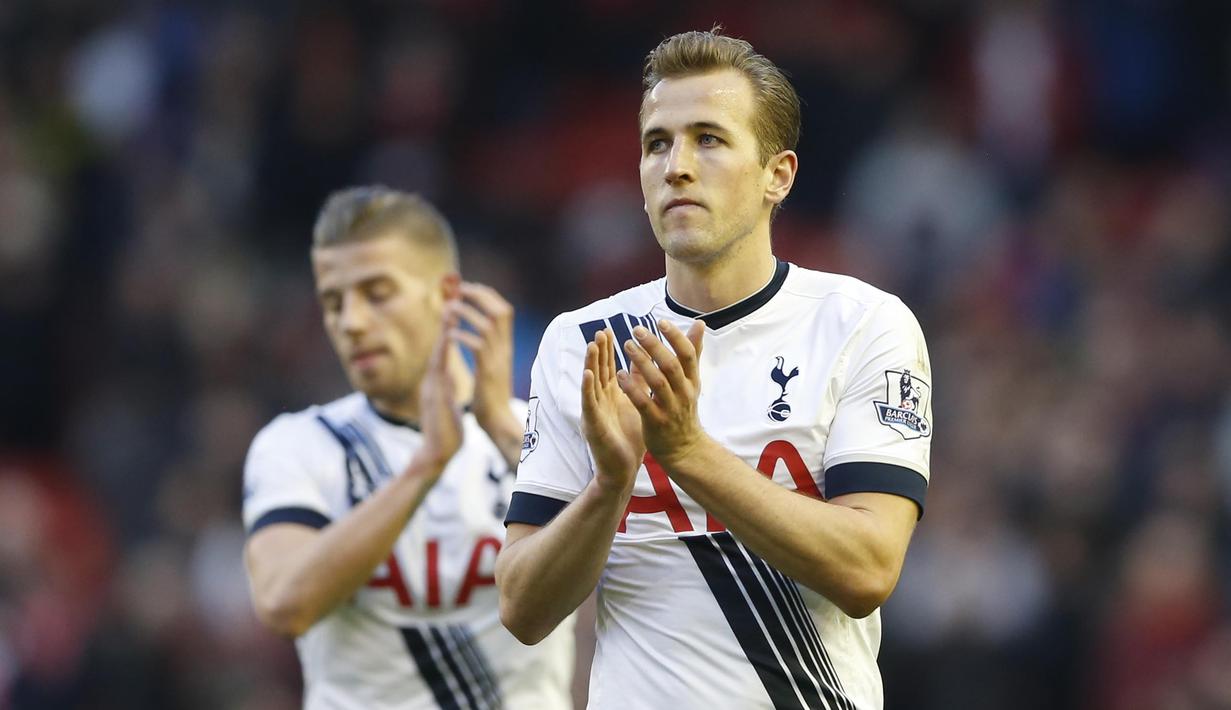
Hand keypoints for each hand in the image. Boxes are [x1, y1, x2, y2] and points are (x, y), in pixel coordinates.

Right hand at [414, 279, 463, 475]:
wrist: (436, 455)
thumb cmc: (444, 432)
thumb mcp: (447, 404)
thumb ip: (447, 389)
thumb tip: (449, 377)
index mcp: (437, 380)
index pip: (444, 346)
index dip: (449, 325)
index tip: (455, 302)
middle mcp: (432, 379)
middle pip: (439, 343)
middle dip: (444, 318)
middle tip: (450, 294)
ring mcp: (431, 387)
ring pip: (437, 353)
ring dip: (443, 331)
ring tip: (450, 308)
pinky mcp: (434, 398)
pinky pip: (439, 372)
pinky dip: (442, 355)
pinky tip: (448, 340)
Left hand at [451, 281, 520, 467]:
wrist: (498, 420)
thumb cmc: (492, 396)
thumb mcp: (494, 367)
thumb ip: (490, 349)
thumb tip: (484, 335)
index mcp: (505, 346)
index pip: (504, 310)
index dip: (487, 295)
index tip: (469, 288)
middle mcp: (504, 348)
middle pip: (500, 310)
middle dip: (480, 295)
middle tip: (460, 290)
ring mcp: (498, 359)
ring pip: (487, 325)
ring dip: (467, 312)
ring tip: (449, 309)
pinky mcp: (488, 372)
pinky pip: (477, 346)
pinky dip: (462, 336)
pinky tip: (449, 336)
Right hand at [581, 329, 645, 495]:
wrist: (623, 469)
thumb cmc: (629, 439)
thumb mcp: (636, 405)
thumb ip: (637, 384)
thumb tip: (643, 362)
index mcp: (611, 396)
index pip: (608, 368)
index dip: (608, 350)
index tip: (609, 330)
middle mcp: (600, 401)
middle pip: (598, 371)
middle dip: (599, 351)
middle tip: (601, 331)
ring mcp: (594, 412)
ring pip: (591, 383)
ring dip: (591, 363)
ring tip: (592, 345)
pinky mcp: (592, 425)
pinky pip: (589, 403)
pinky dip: (587, 388)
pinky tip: (588, 375)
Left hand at [618, 320, 706, 469]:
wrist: (684, 448)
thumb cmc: (684, 408)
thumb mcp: (692, 381)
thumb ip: (693, 352)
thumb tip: (699, 323)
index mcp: (692, 381)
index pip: (688, 355)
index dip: (676, 338)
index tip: (660, 322)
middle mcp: (684, 393)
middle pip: (671, 366)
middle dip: (655, 346)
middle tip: (637, 330)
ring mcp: (670, 409)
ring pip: (657, 382)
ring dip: (641, 363)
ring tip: (627, 346)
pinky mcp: (656, 422)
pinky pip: (643, 403)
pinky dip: (631, 388)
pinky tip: (620, 375)